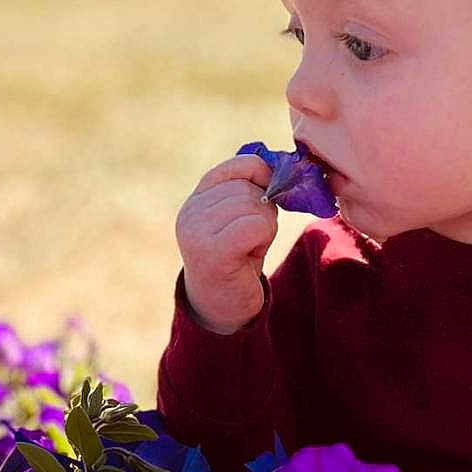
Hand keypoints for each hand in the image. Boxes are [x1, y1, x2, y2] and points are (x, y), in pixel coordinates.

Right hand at [176, 152, 278, 333]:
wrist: (224, 306)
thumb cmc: (238, 258)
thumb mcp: (242, 217)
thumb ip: (252, 189)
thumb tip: (281, 167)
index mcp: (197, 198)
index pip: (240, 165)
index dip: (263, 176)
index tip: (269, 198)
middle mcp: (190, 211)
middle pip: (250, 188)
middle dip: (264, 211)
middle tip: (252, 238)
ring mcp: (196, 231)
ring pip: (255, 206)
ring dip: (265, 227)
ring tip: (249, 247)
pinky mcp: (211, 252)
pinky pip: (255, 226)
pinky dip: (263, 238)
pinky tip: (250, 253)